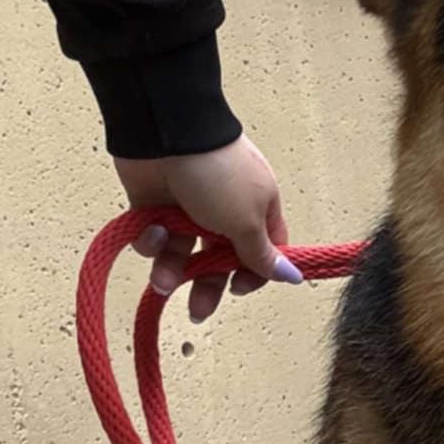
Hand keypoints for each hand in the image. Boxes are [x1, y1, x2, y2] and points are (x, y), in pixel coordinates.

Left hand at [113, 136, 300, 324]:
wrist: (165, 133)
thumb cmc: (217, 173)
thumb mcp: (247, 219)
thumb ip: (262, 255)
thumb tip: (293, 277)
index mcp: (256, 208)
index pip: (263, 253)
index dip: (252, 275)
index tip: (238, 289)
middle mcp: (223, 210)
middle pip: (219, 260)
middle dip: (207, 286)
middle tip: (196, 310)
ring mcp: (187, 208)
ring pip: (182, 254)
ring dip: (173, 270)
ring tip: (162, 279)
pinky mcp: (154, 205)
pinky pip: (154, 238)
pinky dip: (151, 240)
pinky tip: (151, 230)